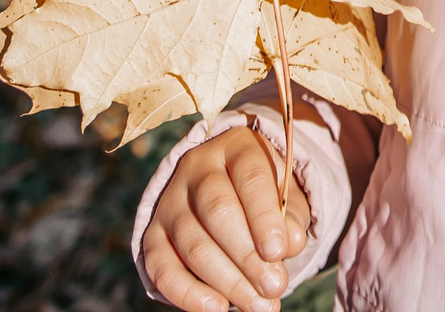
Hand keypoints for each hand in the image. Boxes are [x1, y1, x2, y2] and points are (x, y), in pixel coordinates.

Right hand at [141, 124, 315, 311]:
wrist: (226, 189)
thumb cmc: (263, 194)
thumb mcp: (286, 194)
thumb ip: (291, 216)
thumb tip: (290, 244)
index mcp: (236, 147)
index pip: (250, 176)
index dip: (263, 216)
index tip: (278, 251)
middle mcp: (197, 168)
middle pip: (217, 211)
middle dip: (247, 255)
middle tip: (274, 287)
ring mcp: (170, 201)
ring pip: (192, 242)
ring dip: (227, 280)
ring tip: (257, 305)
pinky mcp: (153, 234)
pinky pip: (161, 267)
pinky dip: (187, 293)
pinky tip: (217, 308)